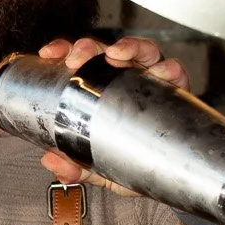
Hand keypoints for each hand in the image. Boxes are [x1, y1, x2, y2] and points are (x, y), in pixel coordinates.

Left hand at [35, 35, 189, 185]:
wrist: (162, 177)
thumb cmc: (128, 161)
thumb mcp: (98, 167)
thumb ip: (76, 166)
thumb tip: (52, 162)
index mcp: (100, 88)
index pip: (79, 61)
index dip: (63, 50)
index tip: (49, 55)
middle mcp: (123, 78)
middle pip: (104, 50)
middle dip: (88, 48)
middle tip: (78, 59)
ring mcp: (149, 79)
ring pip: (139, 50)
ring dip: (128, 47)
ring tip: (117, 54)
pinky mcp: (175, 88)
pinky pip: (174, 71)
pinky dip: (168, 68)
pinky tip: (160, 72)